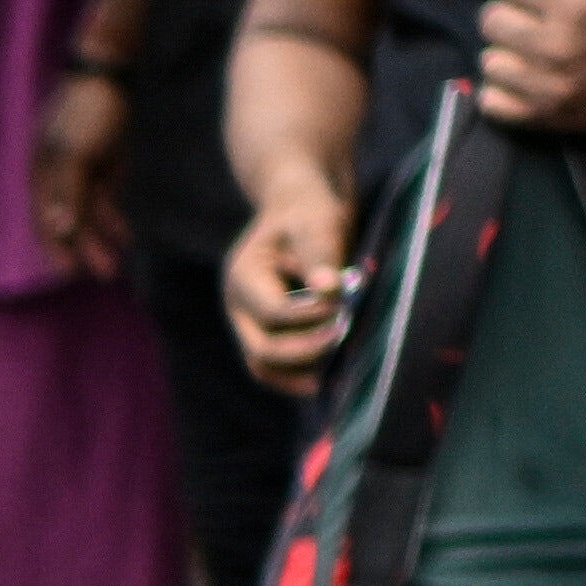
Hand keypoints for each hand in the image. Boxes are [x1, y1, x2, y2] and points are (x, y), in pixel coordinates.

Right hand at [25, 62, 130, 277]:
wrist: (112, 71)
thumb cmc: (88, 110)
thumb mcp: (76, 153)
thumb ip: (67, 192)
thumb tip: (58, 229)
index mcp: (42, 173)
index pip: (44, 220)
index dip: (56, 247)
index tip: (70, 273)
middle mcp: (57, 176)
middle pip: (68, 221)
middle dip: (85, 247)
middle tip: (106, 273)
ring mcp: (81, 170)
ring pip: (88, 213)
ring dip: (100, 238)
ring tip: (116, 263)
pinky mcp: (104, 164)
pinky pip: (105, 200)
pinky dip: (113, 218)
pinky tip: (125, 236)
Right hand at [224, 178, 355, 390]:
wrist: (301, 208)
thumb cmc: (310, 210)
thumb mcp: (317, 222)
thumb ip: (321, 254)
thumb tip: (329, 290)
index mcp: (243, 276)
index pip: (273, 311)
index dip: (309, 315)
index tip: (344, 306)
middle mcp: (239, 306)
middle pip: (262, 349)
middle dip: (306, 349)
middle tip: (346, 335)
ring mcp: (248, 324)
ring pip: (264, 367)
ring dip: (300, 373)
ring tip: (338, 372)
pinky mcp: (265, 333)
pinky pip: (275, 368)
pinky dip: (299, 375)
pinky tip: (329, 377)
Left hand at [467, 0, 585, 139]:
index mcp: (579, 7)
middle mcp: (559, 48)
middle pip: (492, 19)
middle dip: (514, 15)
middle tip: (540, 23)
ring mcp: (551, 88)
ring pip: (488, 61)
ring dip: (508, 54)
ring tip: (537, 53)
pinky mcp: (546, 120)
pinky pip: (490, 102)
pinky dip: (503, 92)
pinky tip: (528, 81)